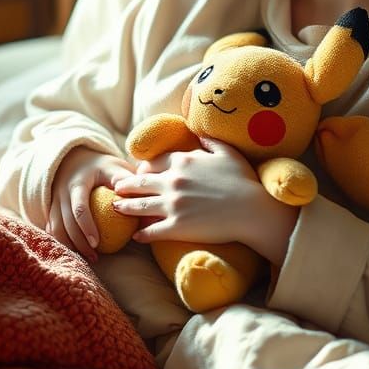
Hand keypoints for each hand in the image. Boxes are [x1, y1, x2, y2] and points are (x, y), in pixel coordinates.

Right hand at [49, 147, 133, 261]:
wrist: (75, 159)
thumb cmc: (102, 167)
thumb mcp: (114, 168)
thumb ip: (128, 183)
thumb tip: (147, 204)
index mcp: (78, 182)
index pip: (79, 207)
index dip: (87, 227)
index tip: (97, 243)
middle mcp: (62, 192)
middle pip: (66, 222)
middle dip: (79, 243)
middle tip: (95, 257)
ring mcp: (54, 201)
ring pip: (56, 228)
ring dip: (70, 246)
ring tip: (88, 258)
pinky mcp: (51, 209)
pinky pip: (52, 229)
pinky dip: (62, 242)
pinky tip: (75, 252)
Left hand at [112, 139, 298, 264]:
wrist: (253, 210)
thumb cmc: (244, 180)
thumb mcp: (227, 152)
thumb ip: (209, 141)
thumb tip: (198, 132)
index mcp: (183, 161)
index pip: (154, 162)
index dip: (144, 167)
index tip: (138, 171)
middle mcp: (172, 181)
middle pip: (141, 182)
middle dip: (126, 185)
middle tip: (117, 187)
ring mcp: (172, 205)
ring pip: (139, 206)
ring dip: (125, 207)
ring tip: (116, 207)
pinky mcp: (176, 227)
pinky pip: (152, 231)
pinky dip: (142, 234)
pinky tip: (136, 236)